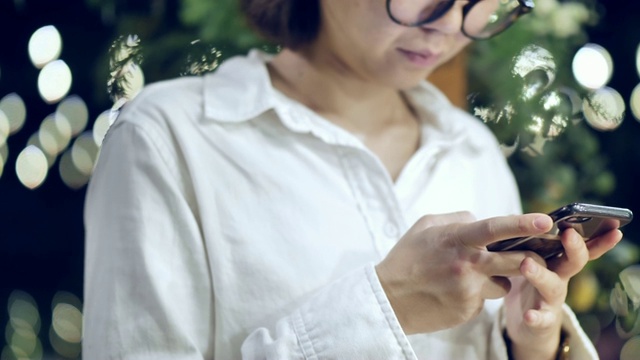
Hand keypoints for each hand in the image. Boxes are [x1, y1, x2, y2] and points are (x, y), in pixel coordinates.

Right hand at [375, 212, 553, 333]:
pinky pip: (485, 299)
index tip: (546, 221)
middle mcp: (465, 264)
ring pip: (504, 283)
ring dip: (496, 279)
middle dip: (532, 258)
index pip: (495, 228)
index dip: (522, 223)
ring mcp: (468, 289)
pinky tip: (454, 292)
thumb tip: (480, 219)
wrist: (388, 299)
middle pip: (515, 260)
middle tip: (536, 256)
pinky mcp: (469, 310)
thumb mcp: (425, 226)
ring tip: (468, 277)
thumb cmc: (406, 259)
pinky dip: (477, 294)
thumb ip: (457, 219)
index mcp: (455, 239)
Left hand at [504, 227, 622, 359]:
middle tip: (568, 234)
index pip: (581, 244)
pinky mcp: (541, 320)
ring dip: (540, 275)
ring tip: (526, 264)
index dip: (598, 236)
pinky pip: (541, 319)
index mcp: (557, 259)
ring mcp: (552, 299)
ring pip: (553, 286)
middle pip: (574, 261)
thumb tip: (515, 215)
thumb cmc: (528, 283)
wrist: (527, 323)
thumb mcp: (528, 258)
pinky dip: (536, 317)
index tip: (611, 223)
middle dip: (575, 248)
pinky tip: (529, 315)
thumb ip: (526, 239)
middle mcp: (560, 277)